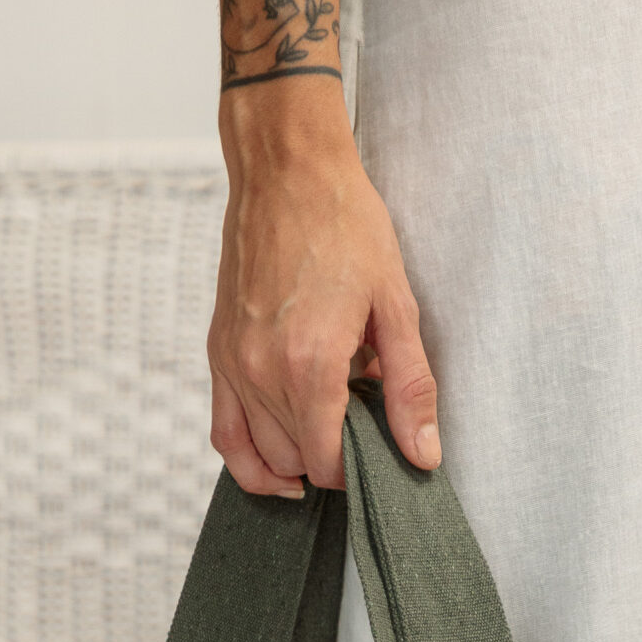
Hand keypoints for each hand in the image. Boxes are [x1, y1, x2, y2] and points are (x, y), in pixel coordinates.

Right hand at [209, 78, 439, 497]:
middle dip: (332, 461)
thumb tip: (423, 455)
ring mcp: (234, 364)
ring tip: (330, 434)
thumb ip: (410, 387)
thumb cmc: (345, 225)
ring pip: (260, 456)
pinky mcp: (219, 353)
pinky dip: (249, 461)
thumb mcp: (396, 306)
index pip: (327, 462)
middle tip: (363, 431)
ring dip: (296, 460)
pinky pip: (224, 434)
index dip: (358, 472)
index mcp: (310, 363)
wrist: (286, 169)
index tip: (380, 453)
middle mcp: (262, 371)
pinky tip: (281, 468)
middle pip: (295, 462)